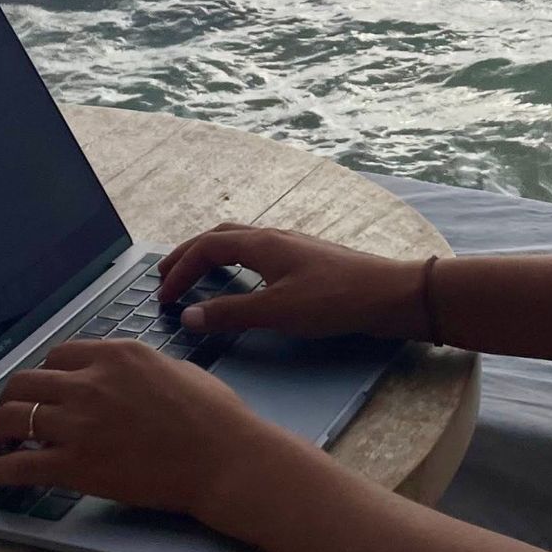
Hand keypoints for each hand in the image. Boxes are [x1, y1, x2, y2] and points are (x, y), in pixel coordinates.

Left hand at [0, 339, 288, 517]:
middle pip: (25, 381)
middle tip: (11, 418)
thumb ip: (138, 368)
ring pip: (11, 417)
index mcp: (116, 354)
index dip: (46, 376)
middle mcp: (90, 382)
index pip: (58, 355)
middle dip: (12, 400)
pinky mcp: (75, 465)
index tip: (45, 392)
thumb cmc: (213, 415)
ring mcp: (79, 423)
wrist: (223, 457)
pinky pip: (18, 464)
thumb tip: (123, 377)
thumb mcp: (174, 368)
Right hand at [157, 222, 428, 340]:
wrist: (389, 293)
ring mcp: (292, 246)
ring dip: (213, 255)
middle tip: (166, 276)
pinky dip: (236, 262)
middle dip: (190, 254)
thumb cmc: (335, 300)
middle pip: (220, 236)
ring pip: (240, 241)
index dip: (180, 269)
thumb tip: (188, 315)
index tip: (162, 296)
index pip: (206, 247)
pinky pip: (257, 252)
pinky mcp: (306, 260)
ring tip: (197, 275)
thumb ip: (232, 313)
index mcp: (262, 243)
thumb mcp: (277, 311)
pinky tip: (244, 280)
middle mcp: (274, 237)